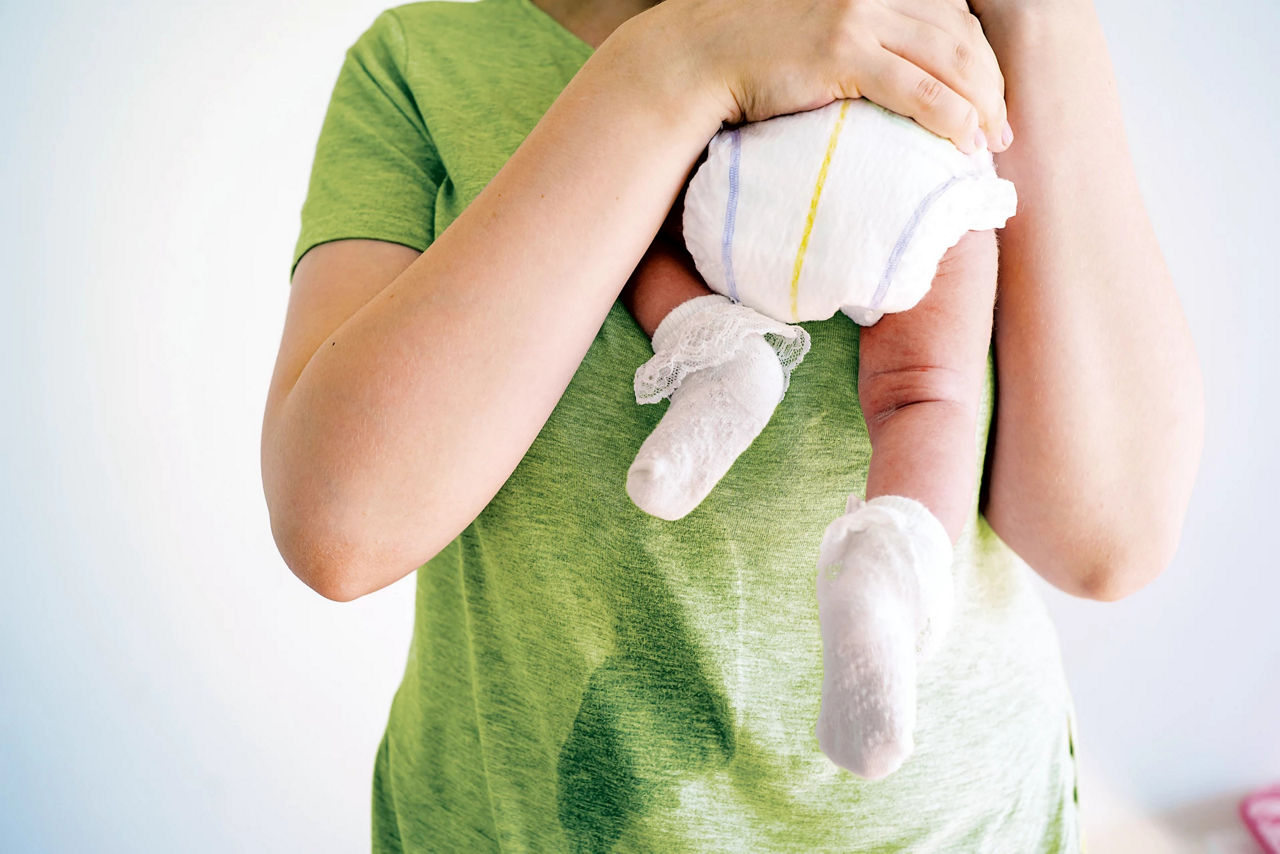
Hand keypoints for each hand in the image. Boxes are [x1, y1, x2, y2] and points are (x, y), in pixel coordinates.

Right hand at [638, 0, 1009, 152]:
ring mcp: (857, 15)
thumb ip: (859, 38)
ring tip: (989, 145)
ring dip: (979, 105)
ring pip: (949, 59)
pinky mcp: (841, 50)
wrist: (696, 58)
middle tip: (999, 131)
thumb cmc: (750, 55)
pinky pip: (917, 87)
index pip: (951, 14)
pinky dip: (950, 117)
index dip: (979, 58)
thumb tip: (894, 75)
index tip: (988, 99)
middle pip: (959, 35)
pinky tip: (964, 142)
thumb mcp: (816, 30)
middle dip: (990, 85)